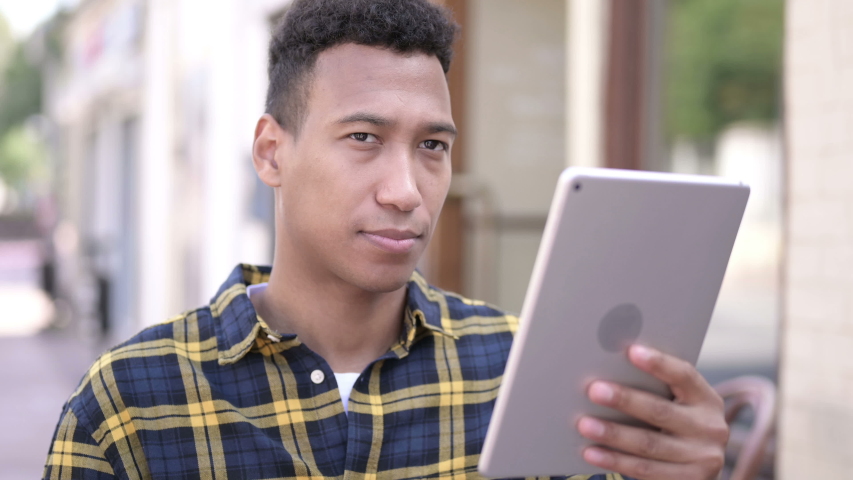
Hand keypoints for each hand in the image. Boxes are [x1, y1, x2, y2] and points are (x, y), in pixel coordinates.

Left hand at [576, 345, 727, 479]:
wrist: (698, 466)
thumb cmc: (675, 421)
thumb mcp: (678, 403)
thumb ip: (655, 388)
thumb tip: (609, 369)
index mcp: (707, 399)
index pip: (684, 375)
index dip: (659, 363)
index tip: (631, 351)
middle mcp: (710, 428)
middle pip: (661, 411)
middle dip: (625, 400)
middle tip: (594, 390)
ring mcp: (701, 459)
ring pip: (649, 444)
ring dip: (613, 434)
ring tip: (584, 424)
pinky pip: (644, 470)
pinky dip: (614, 460)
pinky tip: (590, 452)